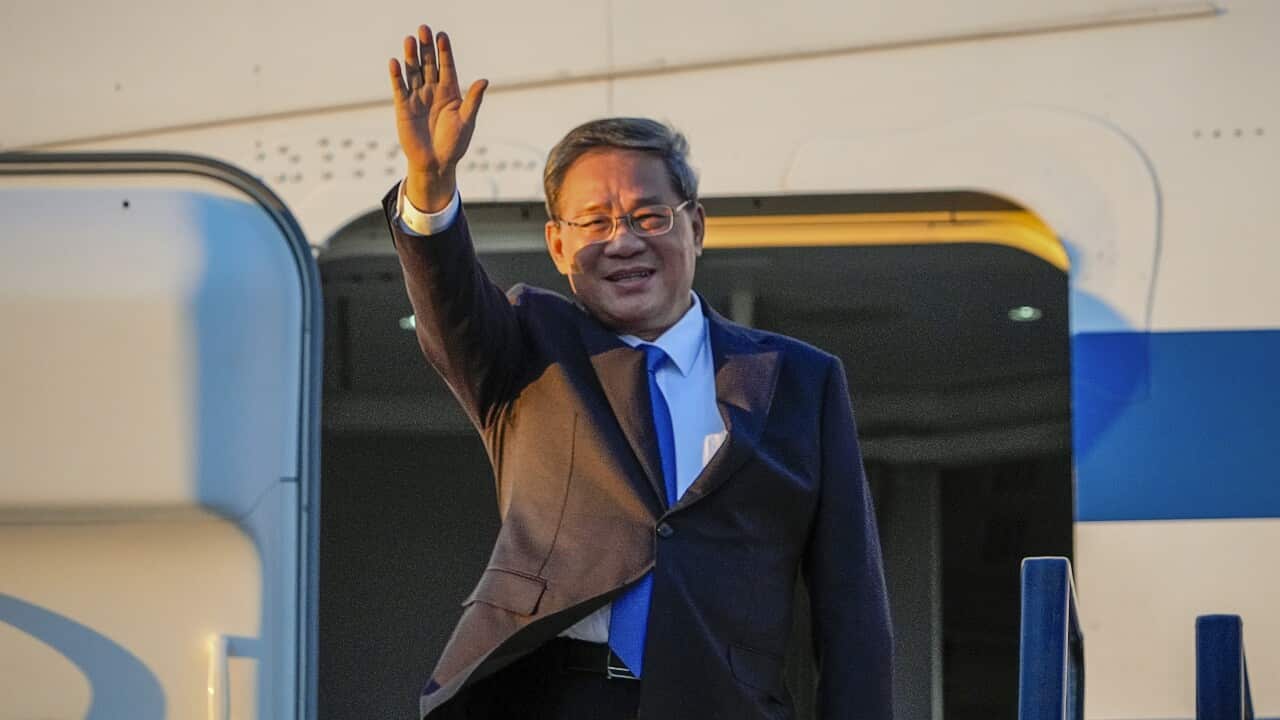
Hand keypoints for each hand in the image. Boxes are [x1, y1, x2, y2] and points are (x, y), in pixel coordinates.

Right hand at [388, 25, 488, 211]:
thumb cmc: (454, 144)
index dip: (444, 51)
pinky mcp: (403, 107)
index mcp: (450, 92)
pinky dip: (397, 76)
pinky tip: (395, 62)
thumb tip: (484, 80)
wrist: (436, 163)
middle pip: (429, 64)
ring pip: (413, 72)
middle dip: (426, 47)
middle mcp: (433, 91)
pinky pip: (400, 88)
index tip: (442, 35)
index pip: (447, 66)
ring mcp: (417, 97)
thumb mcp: (467, 120)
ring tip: (410, 39)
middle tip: (423, 28)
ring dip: (411, 56)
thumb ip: (473, 100)